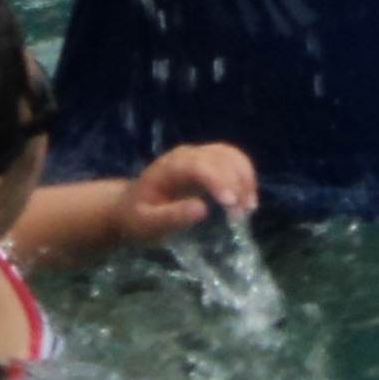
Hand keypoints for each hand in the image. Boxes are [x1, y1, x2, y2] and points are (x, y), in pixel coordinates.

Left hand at [121, 143, 257, 238]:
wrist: (130, 206)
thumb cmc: (138, 218)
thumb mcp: (147, 224)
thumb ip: (172, 217)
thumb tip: (203, 209)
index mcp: (169, 168)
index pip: (199, 166)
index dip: (218, 181)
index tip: (231, 205)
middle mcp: (186, 155)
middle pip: (220, 157)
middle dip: (236, 183)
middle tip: (241, 216)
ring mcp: (199, 155)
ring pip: (231, 155)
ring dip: (246, 178)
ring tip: (249, 208)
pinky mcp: (209, 162)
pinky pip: (233, 159)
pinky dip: (246, 176)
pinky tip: (248, 197)